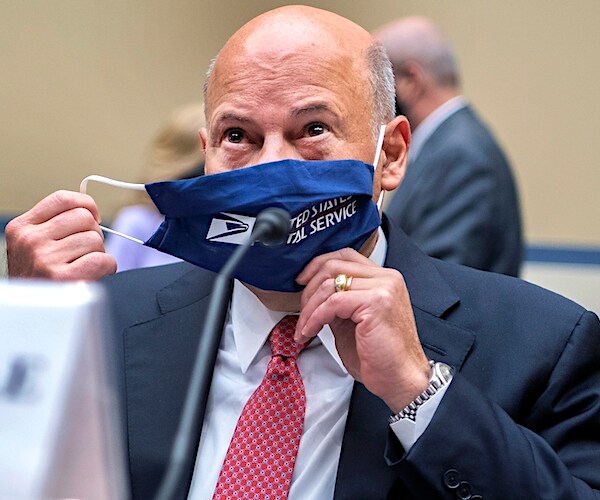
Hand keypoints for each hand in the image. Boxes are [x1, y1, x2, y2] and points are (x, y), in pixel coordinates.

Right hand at [5, 190, 116, 280]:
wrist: (29, 315)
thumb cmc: (38, 279)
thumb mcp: (32, 246)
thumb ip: (53, 225)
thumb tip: (90, 210)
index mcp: (22, 228)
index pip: (62, 199)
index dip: (86, 204)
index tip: (94, 216)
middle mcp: (30, 240)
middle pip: (84, 218)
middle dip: (93, 233)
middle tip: (85, 251)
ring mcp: (45, 258)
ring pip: (95, 239)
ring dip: (99, 253)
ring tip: (85, 266)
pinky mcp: (63, 278)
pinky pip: (103, 260)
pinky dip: (108, 267)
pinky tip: (96, 274)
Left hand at [295, 247, 430, 412]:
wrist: (401, 380)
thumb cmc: (381, 357)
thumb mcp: (354, 321)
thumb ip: (338, 302)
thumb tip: (313, 295)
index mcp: (384, 279)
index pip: (345, 256)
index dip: (318, 265)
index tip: (301, 281)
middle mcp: (386, 278)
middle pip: (334, 265)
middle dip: (308, 289)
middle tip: (300, 311)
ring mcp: (383, 288)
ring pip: (329, 284)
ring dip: (308, 309)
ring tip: (304, 328)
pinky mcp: (376, 303)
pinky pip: (332, 302)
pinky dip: (315, 317)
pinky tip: (311, 331)